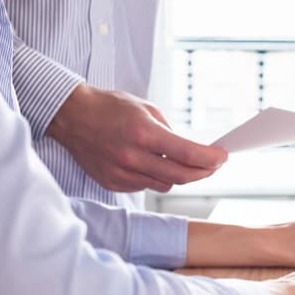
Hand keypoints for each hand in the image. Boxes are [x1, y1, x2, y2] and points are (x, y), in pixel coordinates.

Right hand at [47, 83, 227, 192]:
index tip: (222, 157)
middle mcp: (132, 157)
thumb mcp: (147, 109)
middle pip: (182, 176)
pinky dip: (156, 177)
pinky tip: (154, 164)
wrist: (72, 117)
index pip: (188, 154)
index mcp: (143, 133)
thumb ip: (170, 132)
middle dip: (203, 172)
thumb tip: (191, 150)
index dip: (211, 159)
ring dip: (179, 175)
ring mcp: (121, 173)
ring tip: (183, 162)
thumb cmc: (110, 107)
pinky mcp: (112, 183)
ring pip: (165, 184)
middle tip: (213, 165)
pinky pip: (145, 186)